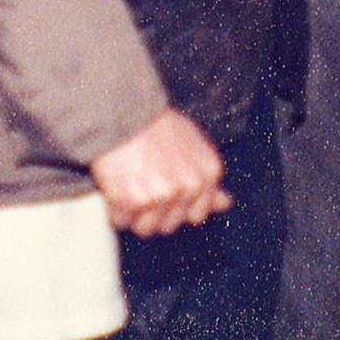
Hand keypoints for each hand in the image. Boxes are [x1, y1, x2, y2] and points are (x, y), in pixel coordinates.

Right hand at [89, 108, 232, 237]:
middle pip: (170, 225)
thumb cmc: (157, 125)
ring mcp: (161, 196)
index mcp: (208, 174)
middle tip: (144, 184)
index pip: (198, 214)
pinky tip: (117, 185)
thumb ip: (207, 178)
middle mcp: (189, 187)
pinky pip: (121, 221)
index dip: (178, 207)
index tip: (166, 194)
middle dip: (156, 211)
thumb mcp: (194, 145)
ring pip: (146, 228)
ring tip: (131, 185)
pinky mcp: (132, 201)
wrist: (124, 111)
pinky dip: (115, 208)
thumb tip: (224, 204)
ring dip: (135, 214)